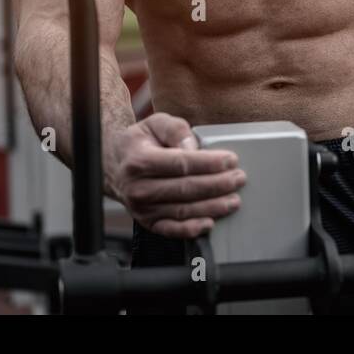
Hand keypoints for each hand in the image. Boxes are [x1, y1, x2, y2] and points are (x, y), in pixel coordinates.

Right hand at [108, 113, 246, 237]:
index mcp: (140, 161)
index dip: (209, 163)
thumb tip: (193, 148)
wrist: (114, 165)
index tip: (231, 160)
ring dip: (212, 207)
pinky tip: (210, 223)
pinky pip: (171, 230)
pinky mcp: (147, 222)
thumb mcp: (155, 123)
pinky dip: (191, 229)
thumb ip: (176, 130)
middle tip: (239, 179)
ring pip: (182, 211)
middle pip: (185, 189)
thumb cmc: (141, 143)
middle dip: (217, 185)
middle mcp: (138, 188)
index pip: (181, 163)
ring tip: (233, 200)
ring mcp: (142, 209)